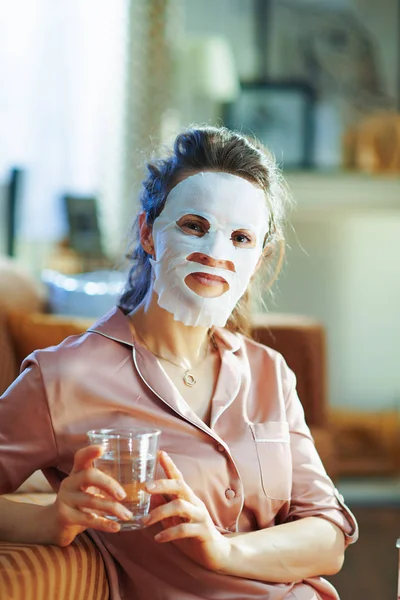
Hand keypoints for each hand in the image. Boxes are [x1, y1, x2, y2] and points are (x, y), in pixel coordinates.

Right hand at [49, 445, 132, 545]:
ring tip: (127, 515)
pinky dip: (104, 524)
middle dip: (109, 484)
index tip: (102, 448)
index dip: (90, 451)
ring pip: (91, 500)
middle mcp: (69, 482)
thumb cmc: (79, 503)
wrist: (54, 525)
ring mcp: (65, 499)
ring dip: (112, 508)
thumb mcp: (88, 489)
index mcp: (77, 472)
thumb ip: (104, 484)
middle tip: (123, 495)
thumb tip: (137, 485)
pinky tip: (116, 527)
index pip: (81, 457)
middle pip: (89, 475)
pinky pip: (87, 519)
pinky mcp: (64, 516)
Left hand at [143, 451, 230, 571]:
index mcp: (188, 498)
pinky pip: (185, 529)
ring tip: (145, 521)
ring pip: (180, 506)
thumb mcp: (175, 521)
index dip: (170, 465)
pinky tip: (158, 538)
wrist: (216, 553)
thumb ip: (165, 509)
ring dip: (160, 512)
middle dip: (163, 484)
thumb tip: (151, 496)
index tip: (160, 453)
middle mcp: (195, 503)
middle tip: (146, 488)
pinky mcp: (203, 531)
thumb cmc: (193, 535)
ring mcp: (200, 516)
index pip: (178, 478)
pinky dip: (169, 532)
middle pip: (180, 486)